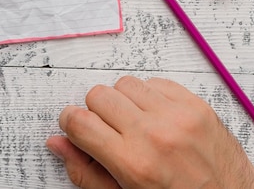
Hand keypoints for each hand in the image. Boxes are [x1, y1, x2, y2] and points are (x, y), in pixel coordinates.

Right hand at [46, 76, 253, 188]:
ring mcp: (178, 115)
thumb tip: (57, 142)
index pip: (79, 121)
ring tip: (135, 124)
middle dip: (96, 111)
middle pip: (98, 95)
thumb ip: (85, 172)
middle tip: (109, 131)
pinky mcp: (196, 104)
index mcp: (132, 163)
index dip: (70, 122)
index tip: (76, 128)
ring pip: (125, 83)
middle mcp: (154, 134)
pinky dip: (149, 96)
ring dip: (123, 101)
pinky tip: (156, 118)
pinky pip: (155, 82)